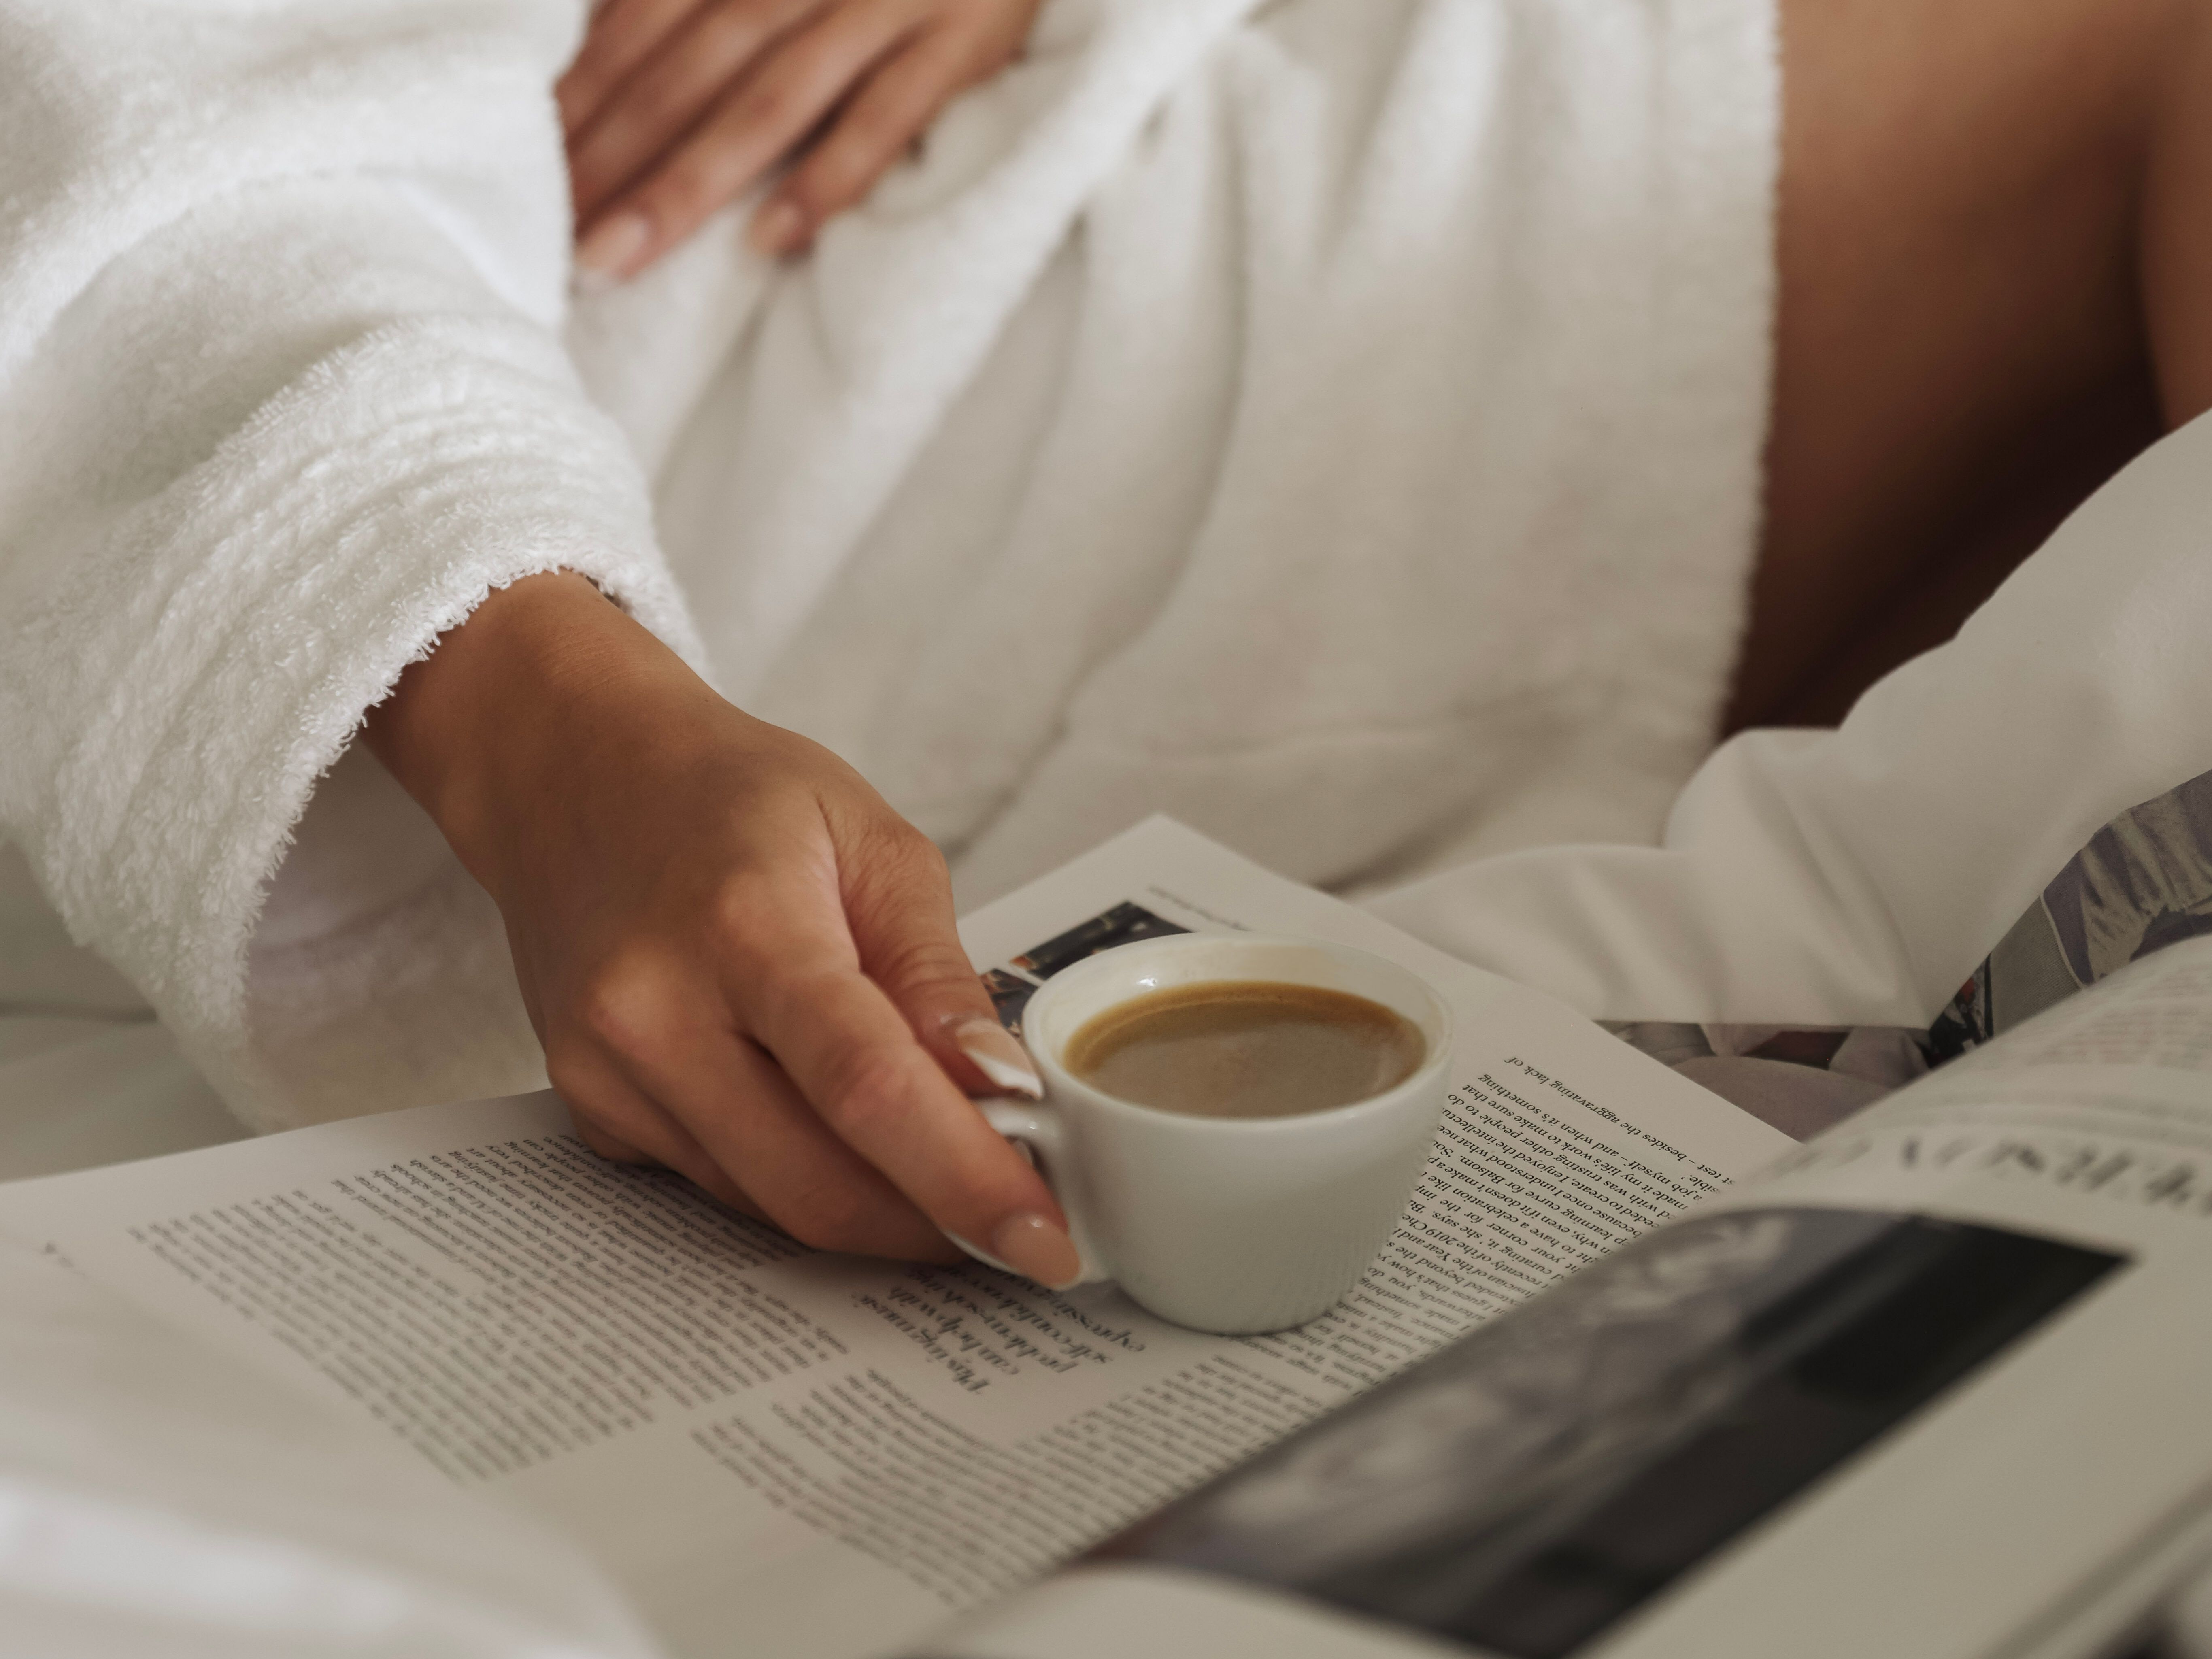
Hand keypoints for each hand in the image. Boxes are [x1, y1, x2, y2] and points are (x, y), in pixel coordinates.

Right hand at [362, 573, 1079, 1282]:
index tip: (1045, 1239)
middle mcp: (656, 1013)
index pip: (868, 1088)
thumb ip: (936, 976)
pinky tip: (845, 1144)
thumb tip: (1003, 1091)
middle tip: (1022, 1231)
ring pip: (772, 1206)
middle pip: (819, 1182)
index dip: (965, 1179)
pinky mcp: (592, 1110)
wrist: (572, 776)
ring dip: (878, 1215)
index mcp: (746, 927)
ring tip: (949, 1179)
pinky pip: (721, 1189)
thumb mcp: (873, 842)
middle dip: (937, 1227)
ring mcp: (609, 1074)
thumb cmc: (733, 796)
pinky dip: (803, 1182)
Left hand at [560, 0, 1042, 279]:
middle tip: (547, 238)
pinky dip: (828, 177)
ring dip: (687, 182)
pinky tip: (768, 243)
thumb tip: (611, 45)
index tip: (528, 167)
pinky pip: (888, 116)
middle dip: (611, 152)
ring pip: (769, 98)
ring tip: (617, 255)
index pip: (646, 17)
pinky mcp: (967, 40)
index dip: (584, 92)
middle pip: (690, 65)